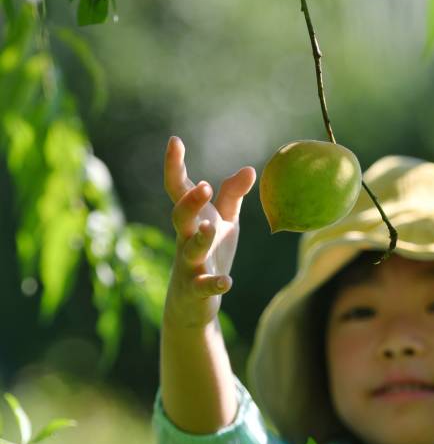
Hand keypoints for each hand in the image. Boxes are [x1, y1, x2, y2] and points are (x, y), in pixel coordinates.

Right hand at [163, 136, 255, 330]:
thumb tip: (250, 169)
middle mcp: (186, 238)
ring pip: (190, 250)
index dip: (174, 165)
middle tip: (204, 187)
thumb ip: (232, 196)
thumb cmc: (209, 252)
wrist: (192, 303)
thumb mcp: (224, 222)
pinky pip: (203, 286)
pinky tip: (227, 281)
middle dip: (190, 202)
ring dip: (200, 239)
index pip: (178, 189)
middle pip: (180, 217)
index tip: (174, 140)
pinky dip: (214, 283)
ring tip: (211, 228)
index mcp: (192, 219)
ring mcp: (189, 265)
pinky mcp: (197, 290)